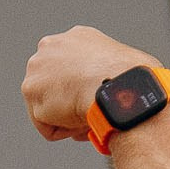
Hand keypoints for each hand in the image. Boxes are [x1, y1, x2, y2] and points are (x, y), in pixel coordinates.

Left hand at [22, 26, 159, 142]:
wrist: (121, 86)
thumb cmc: (137, 78)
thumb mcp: (130, 65)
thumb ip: (116, 74)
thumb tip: (128, 92)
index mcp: (77, 37)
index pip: (70, 69)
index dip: (84, 89)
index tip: (96, 100)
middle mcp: (51, 46)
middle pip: (55, 87)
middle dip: (70, 103)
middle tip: (92, 112)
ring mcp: (37, 68)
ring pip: (51, 107)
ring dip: (70, 118)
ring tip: (92, 114)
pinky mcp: (31, 92)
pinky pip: (48, 126)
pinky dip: (66, 131)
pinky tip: (82, 120)